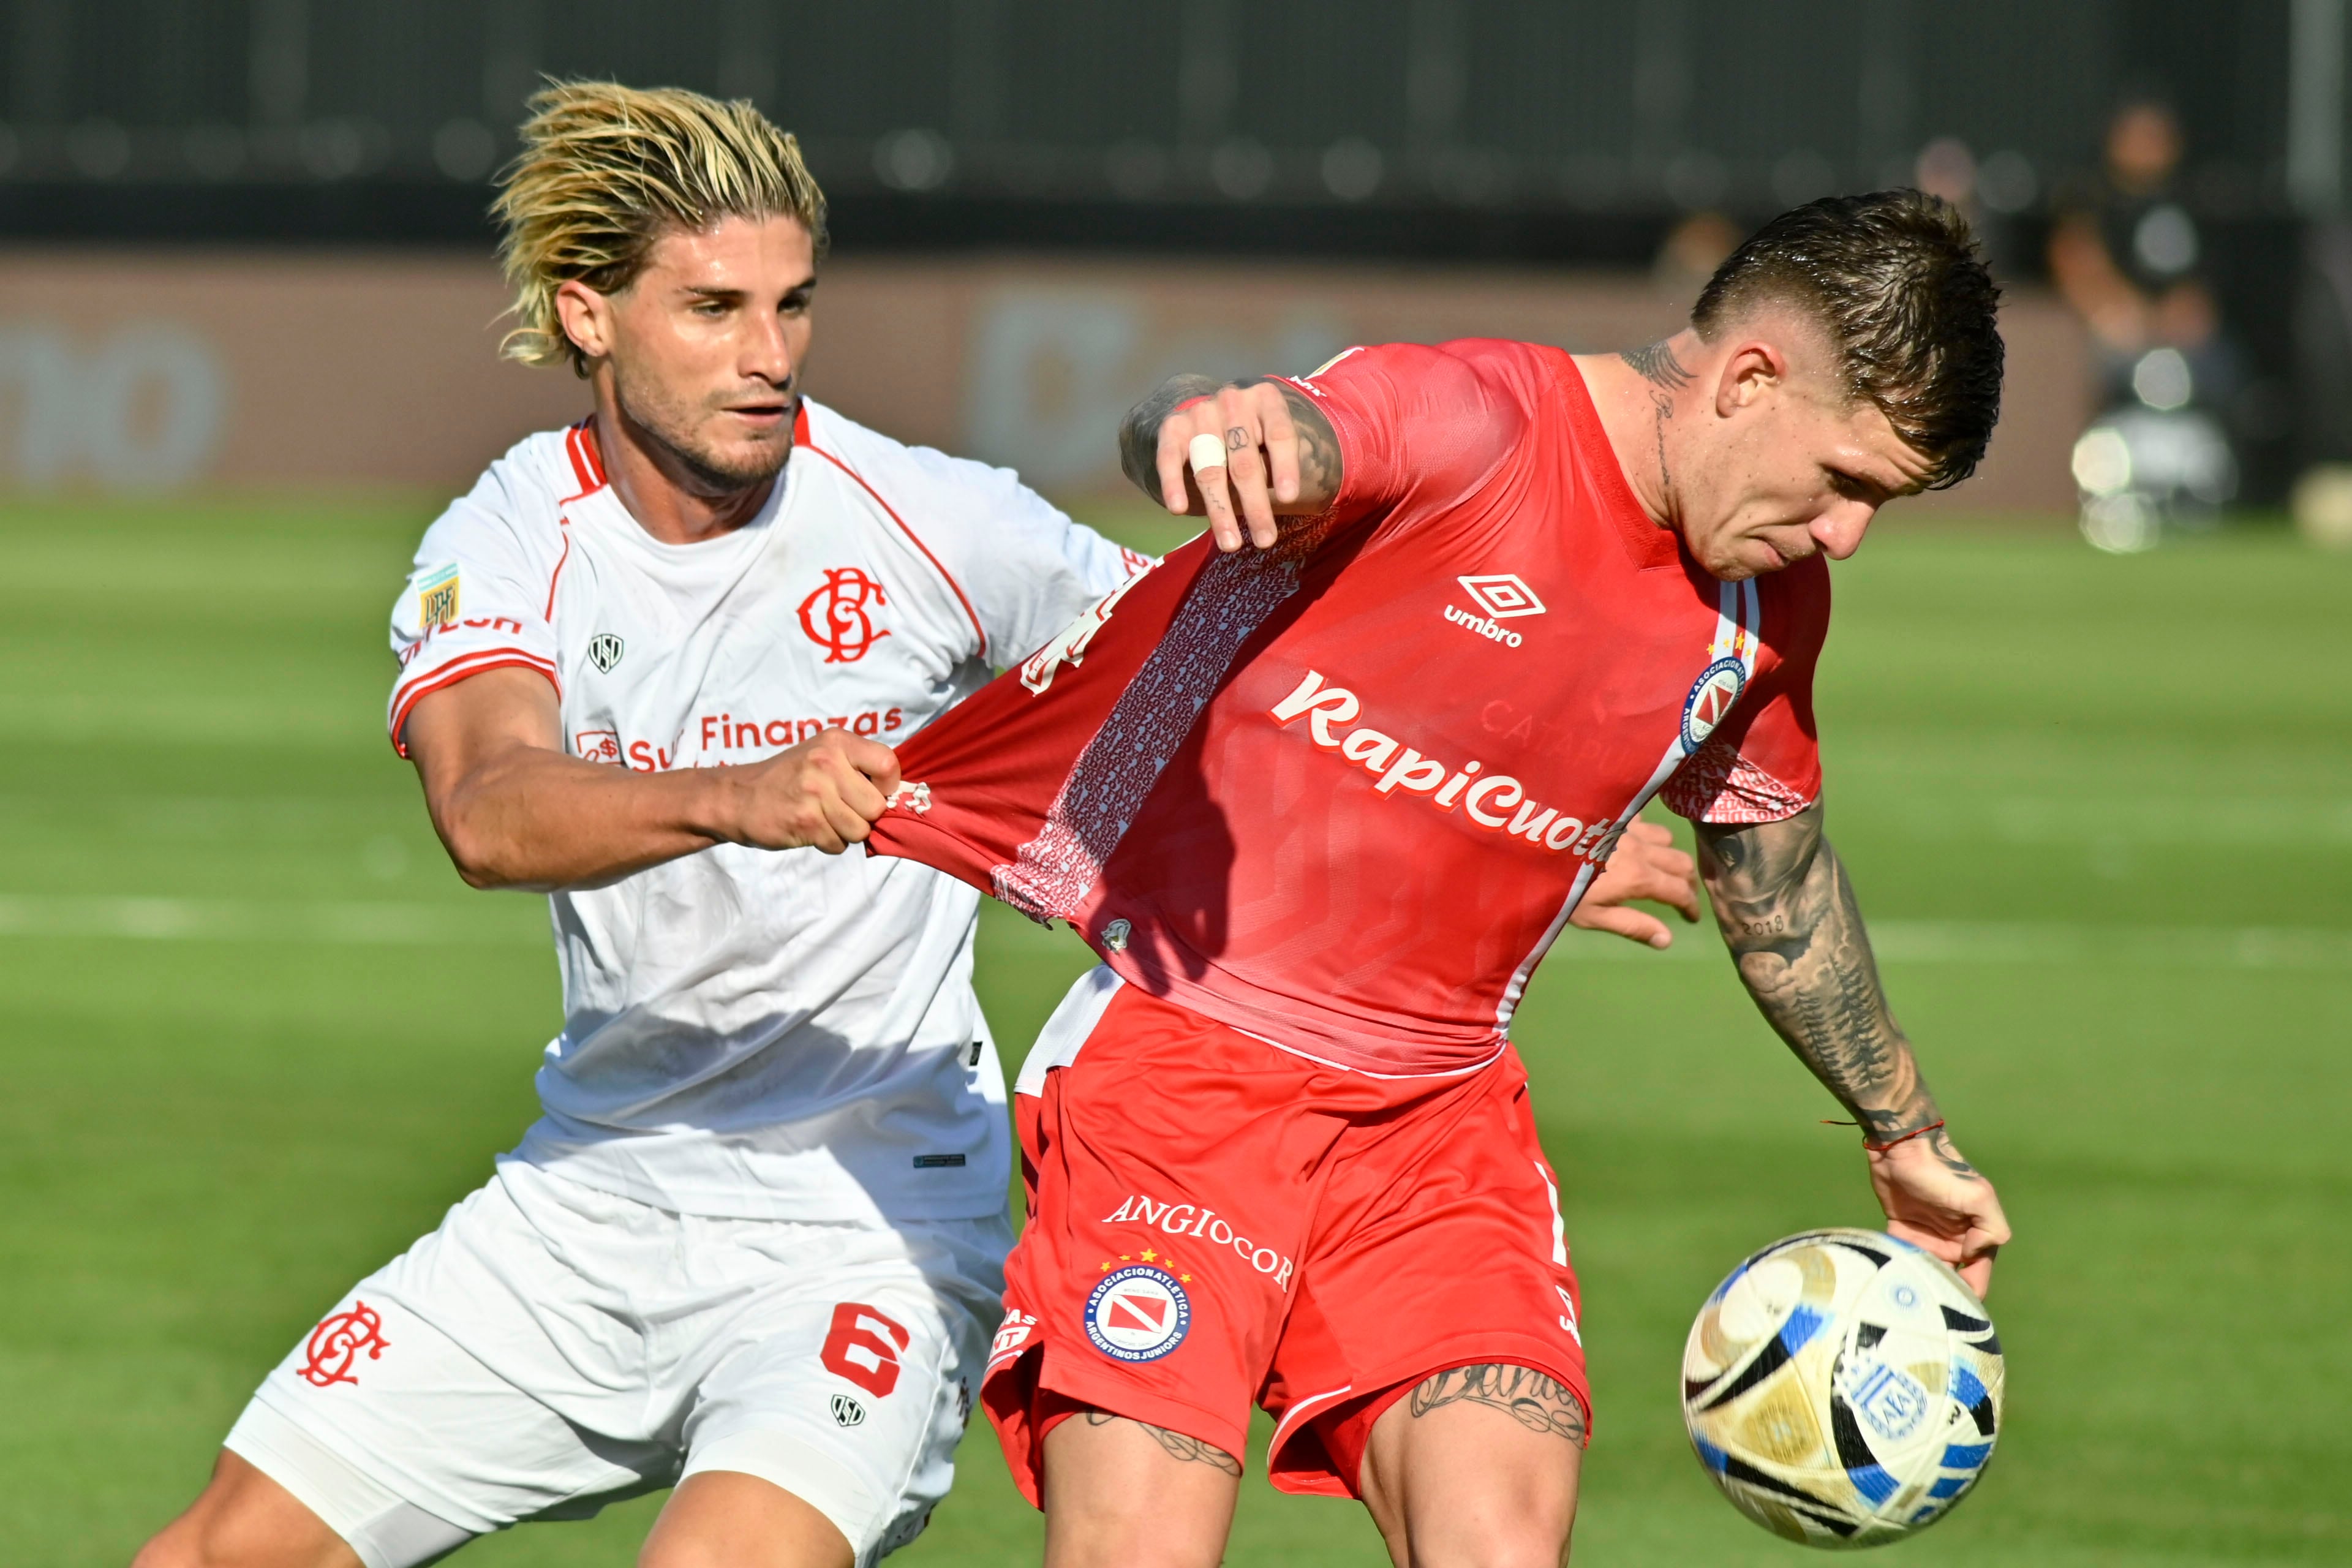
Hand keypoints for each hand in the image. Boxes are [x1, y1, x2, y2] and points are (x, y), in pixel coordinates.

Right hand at [712, 728, 900, 853]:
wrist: (737, 797)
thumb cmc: (788, 778)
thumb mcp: (822, 754)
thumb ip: (859, 767)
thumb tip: (901, 795)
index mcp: (837, 742)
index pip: (889, 765)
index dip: (887, 787)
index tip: (872, 792)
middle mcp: (827, 762)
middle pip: (877, 806)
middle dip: (863, 816)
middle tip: (839, 809)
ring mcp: (815, 792)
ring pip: (860, 830)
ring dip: (844, 832)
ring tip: (822, 817)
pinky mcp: (805, 822)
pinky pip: (839, 845)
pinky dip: (827, 843)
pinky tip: (809, 828)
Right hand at [1154, 382, 1303, 551]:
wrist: (1214, 410)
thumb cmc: (1254, 434)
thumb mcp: (1273, 439)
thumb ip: (1273, 462)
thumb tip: (1273, 502)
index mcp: (1266, 399)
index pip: (1280, 435)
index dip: (1285, 468)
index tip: (1289, 500)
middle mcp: (1233, 401)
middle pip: (1245, 461)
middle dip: (1255, 505)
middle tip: (1265, 540)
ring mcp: (1201, 412)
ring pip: (1211, 469)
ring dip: (1220, 509)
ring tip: (1230, 543)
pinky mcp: (1173, 426)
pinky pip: (1170, 458)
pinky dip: (1173, 484)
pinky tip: (1178, 509)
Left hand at [1568, 819, 1700, 947]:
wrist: (1528, 847)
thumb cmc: (1557, 889)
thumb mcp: (1592, 916)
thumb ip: (1632, 926)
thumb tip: (1667, 941)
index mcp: (1637, 878)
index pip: (1679, 892)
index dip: (1690, 907)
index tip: (1691, 918)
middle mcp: (1639, 849)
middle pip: (1681, 863)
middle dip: (1686, 882)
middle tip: (1679, 896)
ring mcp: (1627, 827)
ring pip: (1665, 838)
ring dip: (1667, 855)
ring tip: (1657, 867)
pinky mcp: (1612, 811)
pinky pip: (1642, 819)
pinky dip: (1646, 831)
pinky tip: (1632, 839)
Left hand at [1866, 1132, 2010, 1298]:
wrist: (1900, 1149)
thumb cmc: (1942, 1172)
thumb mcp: (1979, 1195)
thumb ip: (1991, 1228)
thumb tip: (1973, 1254)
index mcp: (1976, 1236)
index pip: (1978, 1274)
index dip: (1970, 1292)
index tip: (1953, 1306)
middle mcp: (1954, 1241)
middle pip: (1951, 1278)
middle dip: (1940, 1292)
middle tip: (1923, 1305)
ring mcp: (1927, 1237)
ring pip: (1926, 1271)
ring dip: (1919, 1282)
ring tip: (1906, 1295)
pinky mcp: (1901, 1231)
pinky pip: (1903, 1257)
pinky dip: (1899, 1267)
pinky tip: (1891, 1278)